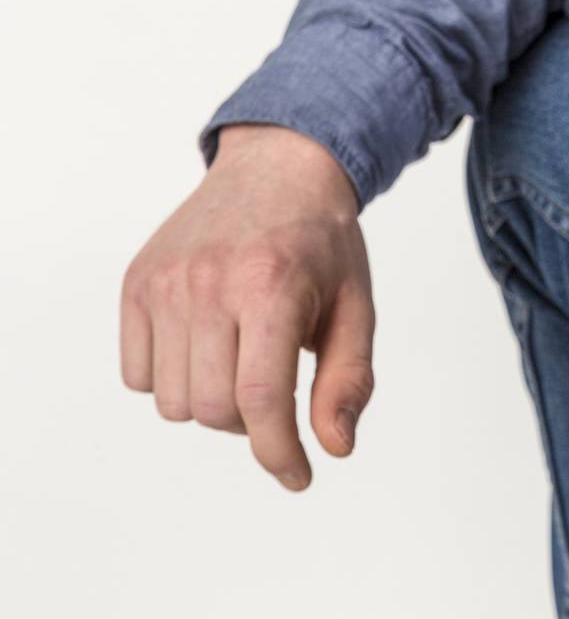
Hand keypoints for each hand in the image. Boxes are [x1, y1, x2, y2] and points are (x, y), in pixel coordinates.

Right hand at [120, 123, 373, 490]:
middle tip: (275, 386)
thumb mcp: (355, 305)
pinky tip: (205, 344)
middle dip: (251, 421)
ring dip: (209, 402)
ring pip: (172, 402)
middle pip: (214, 410)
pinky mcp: (137, 281)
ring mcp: (166, 280)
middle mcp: (210, 280)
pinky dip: (170, 378)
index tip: (298, 476)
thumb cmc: (321, 243)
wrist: (278, 167)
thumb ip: (348, 380)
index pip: (262, 400)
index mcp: (271, 284)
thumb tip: (334, 448)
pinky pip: (137, 375)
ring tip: (241, 360)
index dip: (279, 454)